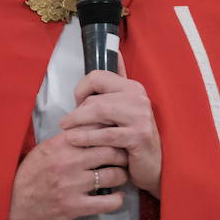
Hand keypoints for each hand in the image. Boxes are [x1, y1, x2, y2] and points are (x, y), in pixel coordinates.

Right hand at [7, 130, 127, 219]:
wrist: (11, 203)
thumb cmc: (30, 174)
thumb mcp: (45, 149)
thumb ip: (68, 139)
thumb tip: (92, 126)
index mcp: (60, 144)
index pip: (95, 129)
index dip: (111, 131)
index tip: (118, 135)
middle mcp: (68, 161)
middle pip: (110, 150)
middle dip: (122, 153)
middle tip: (124, 157)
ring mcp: (72, 185)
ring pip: (113, 175)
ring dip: (121, 176)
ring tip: (120, 176)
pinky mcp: (74, 207)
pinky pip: (107, 202)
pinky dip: (117, 200)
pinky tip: (117, 197)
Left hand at [60, 68, 161, 197]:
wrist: (153, 165)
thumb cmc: (132, 137)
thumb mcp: (124, 109)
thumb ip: (116, 85)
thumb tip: (118, 54)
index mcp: (132, 87)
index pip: (98, 77)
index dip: (81, 89)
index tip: (77, 104)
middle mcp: (138, 98)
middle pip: (96, 97)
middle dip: (77, 111)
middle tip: (66, 123)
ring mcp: (140, 116)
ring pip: (99, 111)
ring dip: (77, 121)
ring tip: (66, 130)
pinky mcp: (139, 136)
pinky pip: (106, 134)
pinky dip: (87, 137)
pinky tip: (74, 140)